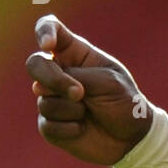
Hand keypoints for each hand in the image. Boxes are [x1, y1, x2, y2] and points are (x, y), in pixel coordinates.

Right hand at [26, 15, 152, 165]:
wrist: (132, 138)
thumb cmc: (124, 103)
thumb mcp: (109, 82)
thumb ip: (78, 77)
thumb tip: (41, 89)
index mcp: (76, 54)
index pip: (51, 29)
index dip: (44, 31)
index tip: (48, 45)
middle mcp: (59, 73)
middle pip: (35, 64)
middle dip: (54, 79)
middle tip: (79, 94)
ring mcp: (52, 98)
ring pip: (44, 100)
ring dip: (72, 110)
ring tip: (90, 113)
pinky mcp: (49, 124)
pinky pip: (47, 124)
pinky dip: (68, 129)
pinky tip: (82, 129)